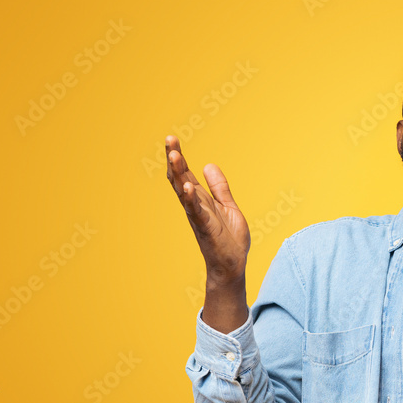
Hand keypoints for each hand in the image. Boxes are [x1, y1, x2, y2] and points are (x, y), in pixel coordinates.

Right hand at [165, 135, 250, 331]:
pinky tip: (188, 186)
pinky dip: (191, 199)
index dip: (179, 157)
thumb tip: (209, 165)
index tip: (171, 138)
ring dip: (179, 174)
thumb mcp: (227, 206)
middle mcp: (195, 206)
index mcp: (199, 199)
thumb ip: (219, 187)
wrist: (233, 264)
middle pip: (180, 179)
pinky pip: (196, 212)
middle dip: (174, 159)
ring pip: (184, 192)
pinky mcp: (206, 228)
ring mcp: (198, 216)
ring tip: (175, 155)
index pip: (186, 174)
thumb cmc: (229, 238)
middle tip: (169, 139)